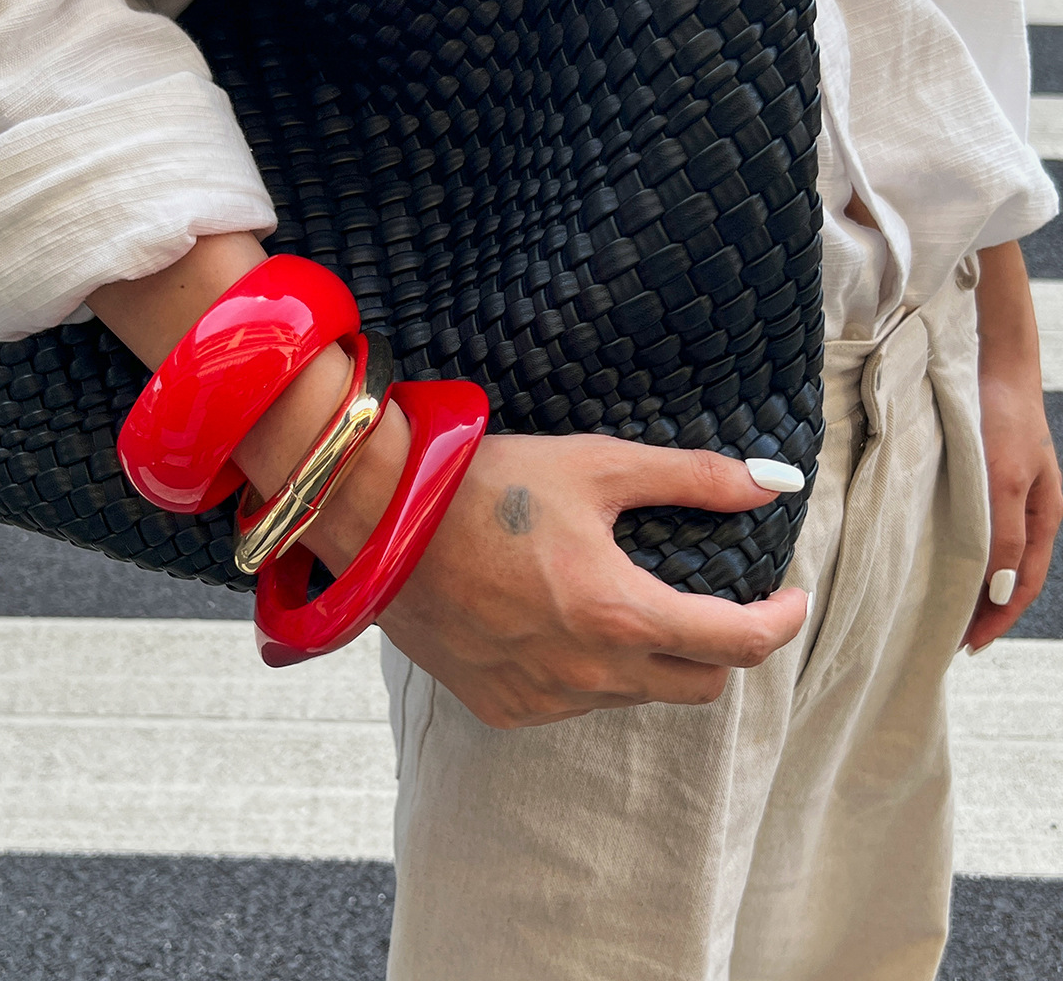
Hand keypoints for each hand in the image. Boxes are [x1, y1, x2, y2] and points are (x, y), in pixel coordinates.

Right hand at [88, 233, 808, 724]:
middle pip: (700, 684)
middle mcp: (587, 673)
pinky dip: (596, 671)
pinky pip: (577, 703)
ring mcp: (542, 700)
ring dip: (656, 657)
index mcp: (620, 613)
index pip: (739, 643)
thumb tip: (770, 482)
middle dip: (725, 646)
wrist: (381, 522)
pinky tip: (568, 622)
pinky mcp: (502, 707)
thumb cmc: (489, 485)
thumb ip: (692, 478)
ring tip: (633, 599)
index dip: (782, 620)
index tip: (791, 596)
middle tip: (720, 600)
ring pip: (638, 695)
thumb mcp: (597, 465)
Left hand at [961, 243, 1062, 651]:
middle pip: (1003, 576)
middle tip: (944, 637)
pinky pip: (967, 528)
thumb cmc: (1002, 420)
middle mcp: (1023, 512)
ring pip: (984, 554)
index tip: (966, 646)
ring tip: (932, 608)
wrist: (992, 366)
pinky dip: (953, 552)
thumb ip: (1003, 534)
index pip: (1020, 586)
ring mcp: (1000, 496)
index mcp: (1042, 518)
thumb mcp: (1003, 481)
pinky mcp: (975, 480)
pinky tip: (928, 559)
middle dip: (979, 609)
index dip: (996, 619)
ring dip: (964, 584)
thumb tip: (998, 592)